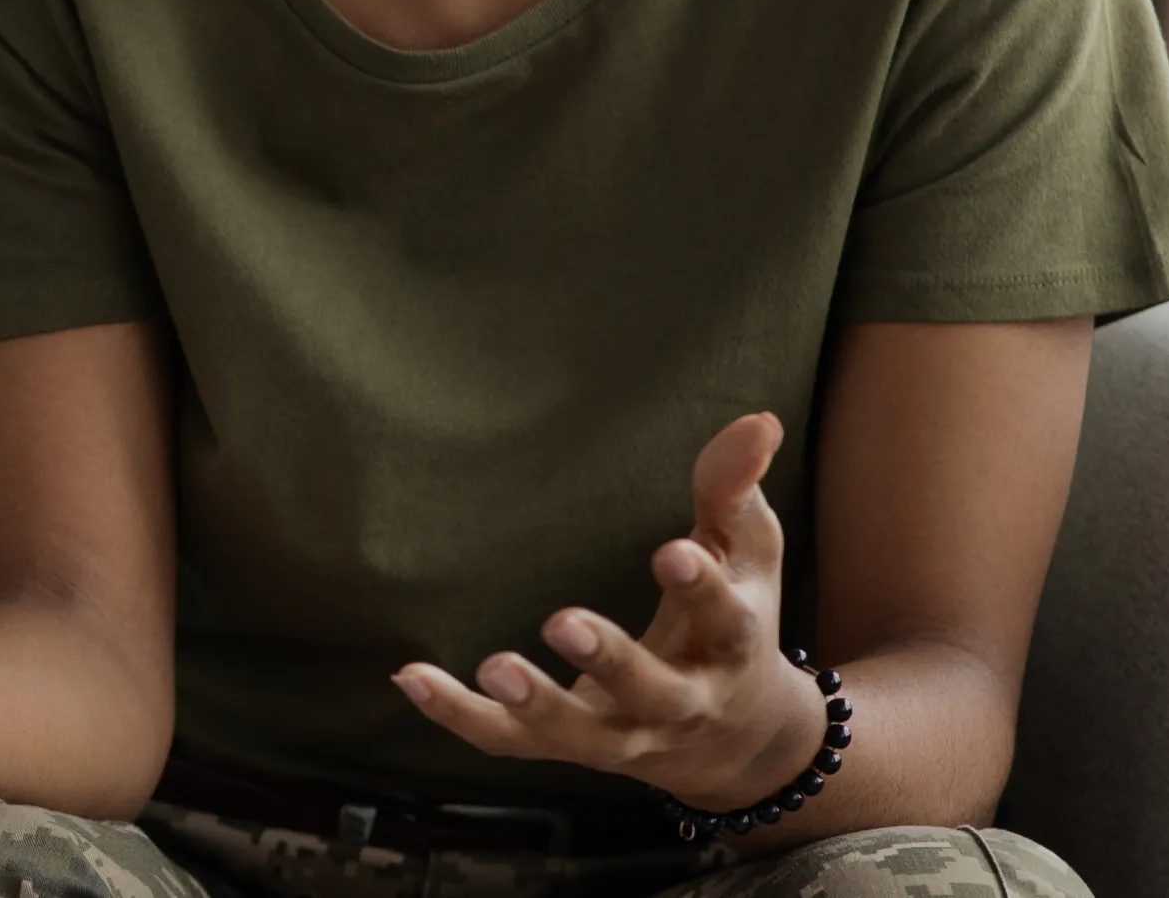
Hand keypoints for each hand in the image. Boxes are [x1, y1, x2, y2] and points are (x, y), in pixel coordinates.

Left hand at [391, 412, 825, 810]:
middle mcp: (680, 703)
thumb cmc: (732, 623)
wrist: (738, 742)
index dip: (700, 587)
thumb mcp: (747, 557)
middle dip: (609, 660)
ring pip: (579, 734)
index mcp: (729, 647)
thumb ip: (735, 491)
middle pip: (650, 691)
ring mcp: (623, 735)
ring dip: (536, 704)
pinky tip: (410, 675)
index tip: (671, 550)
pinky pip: (509, 741)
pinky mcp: (567, 747)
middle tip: (562, 622)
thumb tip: (757, 420)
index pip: (723, 619)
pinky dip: (460, 714)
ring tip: (494, 666)